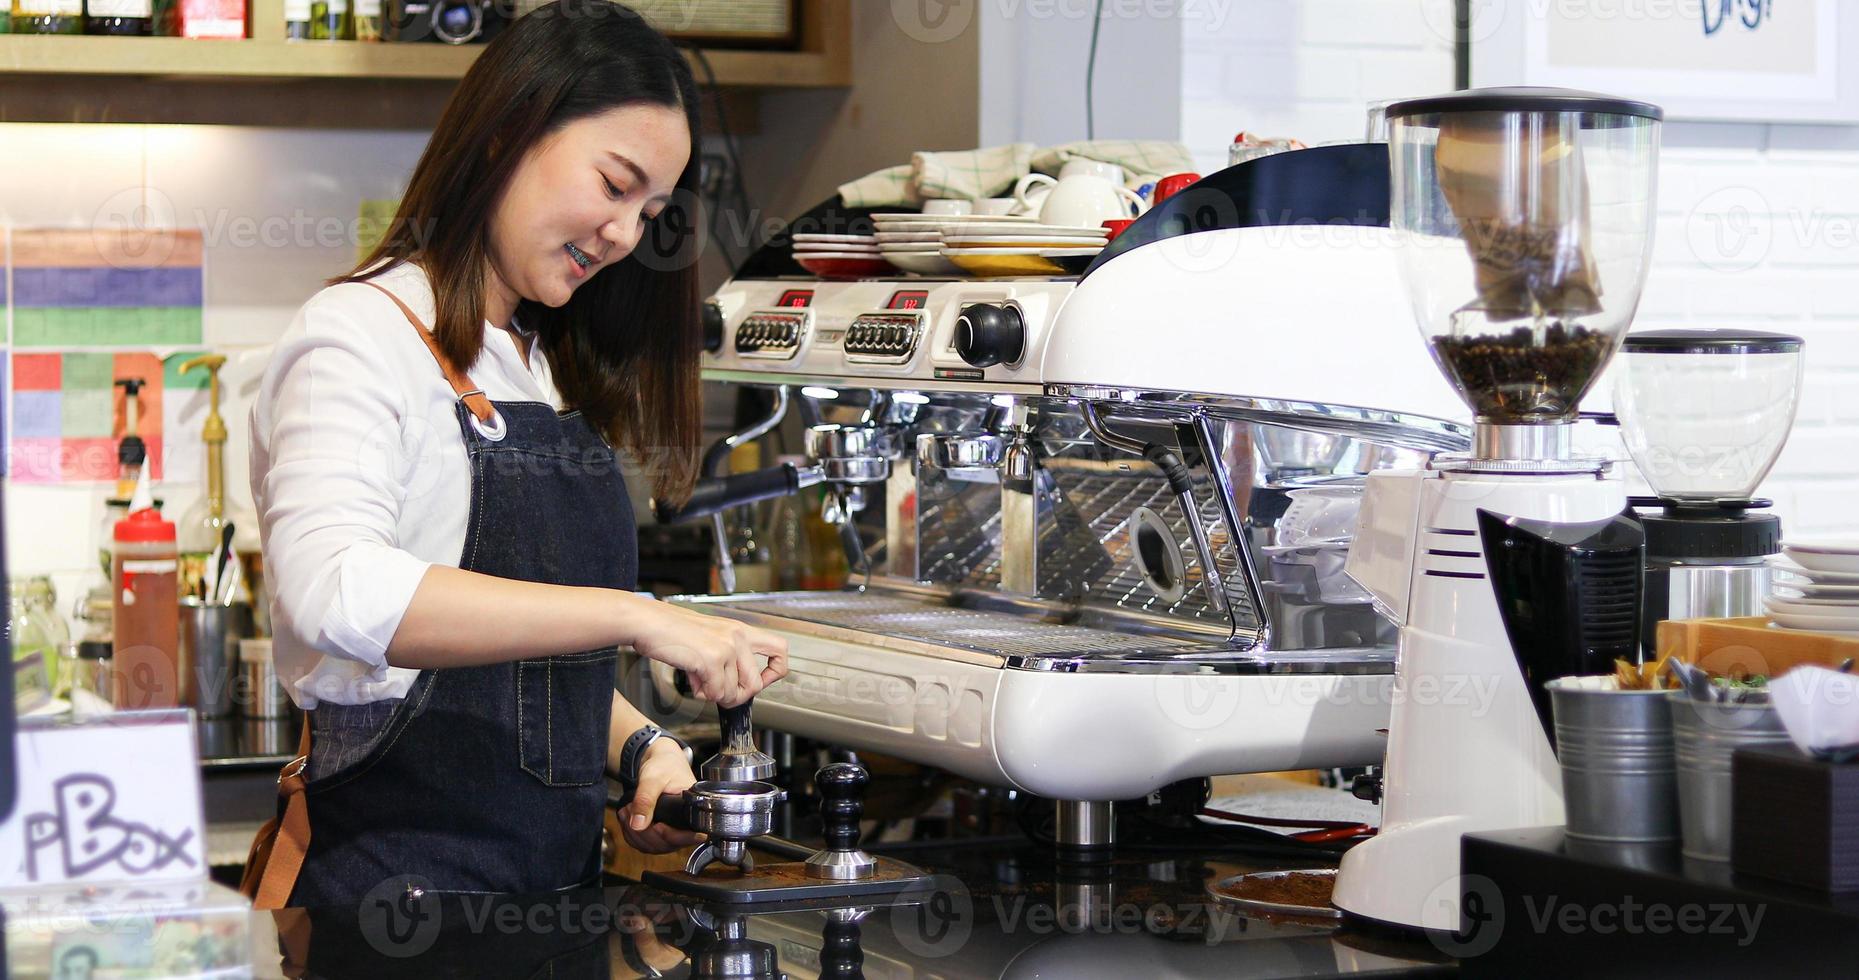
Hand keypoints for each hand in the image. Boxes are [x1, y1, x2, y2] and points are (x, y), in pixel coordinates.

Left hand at [620, 738, 703, 853]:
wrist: (660, 762)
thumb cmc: (665, 765)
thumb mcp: (654, 778)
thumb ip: (646, 800)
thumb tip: (638, 824)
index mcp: (693, 811)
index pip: (688, 836)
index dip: (672, 836)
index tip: (659, 827)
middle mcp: (684, 825)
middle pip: (665, 844)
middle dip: (644, 829)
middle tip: (633, 807)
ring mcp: (672, 831)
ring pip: (652, 847)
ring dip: (634, 831)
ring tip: (629, 808)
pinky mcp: (659, 833)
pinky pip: (643, 844)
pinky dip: (630, 833)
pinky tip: (628, 816)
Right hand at [625, 599, 788, 706]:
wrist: (648, 622)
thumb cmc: (672, 631)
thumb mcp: (709, 638)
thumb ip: (727, 658)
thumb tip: (736, 688)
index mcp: (740, 630)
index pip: (780, 650)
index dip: (773, 673)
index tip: (759, 682)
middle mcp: (738, 636)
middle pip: (756, 684)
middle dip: (737, 696)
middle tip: (720, 692)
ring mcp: (726, 647)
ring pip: (733, 692)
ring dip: (714, 694)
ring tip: (699, 680)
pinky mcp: (711, 658)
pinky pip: (715, 692)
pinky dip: (702, 693)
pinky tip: (692, 679)